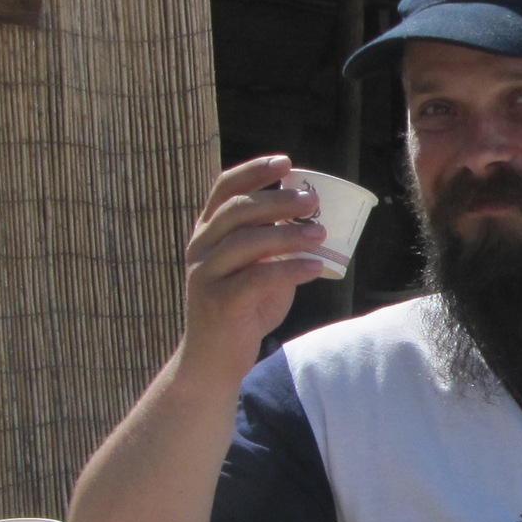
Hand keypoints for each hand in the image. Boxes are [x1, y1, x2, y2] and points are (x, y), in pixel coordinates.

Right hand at [180, 156, 330, 377]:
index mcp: (207, 233)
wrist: (214, 359)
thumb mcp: (258, 268)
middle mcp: (200, 249)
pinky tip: (315, 267)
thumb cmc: (242, 309)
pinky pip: (257, 278)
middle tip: (312, 201)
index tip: (285, 162)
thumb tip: (312, 216)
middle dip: (277, 200)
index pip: (223, 189)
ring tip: (320, 233)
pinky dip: (290, 269)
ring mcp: (205, 275)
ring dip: (288, 234)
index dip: (253, 171)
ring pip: (246, 242)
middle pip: (237, 210)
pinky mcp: (218, 303)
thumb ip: (274, 244)